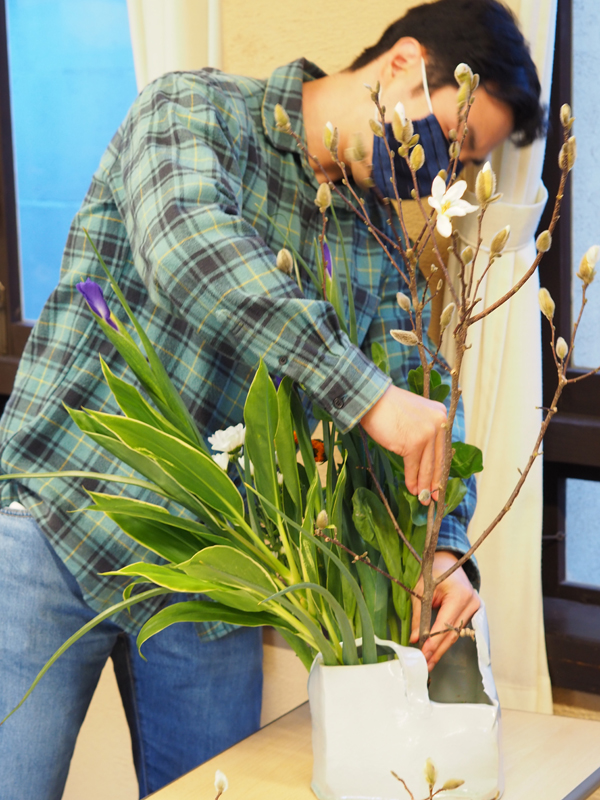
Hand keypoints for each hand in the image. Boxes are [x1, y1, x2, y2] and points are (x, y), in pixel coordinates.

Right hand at [360, 384, 446, 501]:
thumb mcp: (415, 414)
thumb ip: (425, 429)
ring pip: (427, 466)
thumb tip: (426, 456)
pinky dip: (412, 480)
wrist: (372, 399)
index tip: (439, 482)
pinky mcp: (413, 444)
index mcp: (441, 415)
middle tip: (433, 495)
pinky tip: (411, 489)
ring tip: (421, 497)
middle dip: (435, 481)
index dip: (440, 467)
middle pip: (438, 459)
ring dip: (423, 484)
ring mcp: (427, 434)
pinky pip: (413, 467)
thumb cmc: (388, 406)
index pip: (443, 447)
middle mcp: (438, 424)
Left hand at [410, 551, 479, 671]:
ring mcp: (475, 608)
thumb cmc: (434, 573)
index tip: (423, 654)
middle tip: (425, 665)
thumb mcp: (422, 591)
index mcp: (459, 595)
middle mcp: (471, 603)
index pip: (445, 624)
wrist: (448, 561)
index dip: (434, 641)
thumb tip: (415, 638)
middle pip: (453, 634)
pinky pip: (459, 629)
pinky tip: (437, 651)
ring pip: (456, 634)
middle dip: (438, 651)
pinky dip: (447, 640)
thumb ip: (419, 615)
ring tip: (429, 662)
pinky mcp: (474, 611)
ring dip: (442, 648)